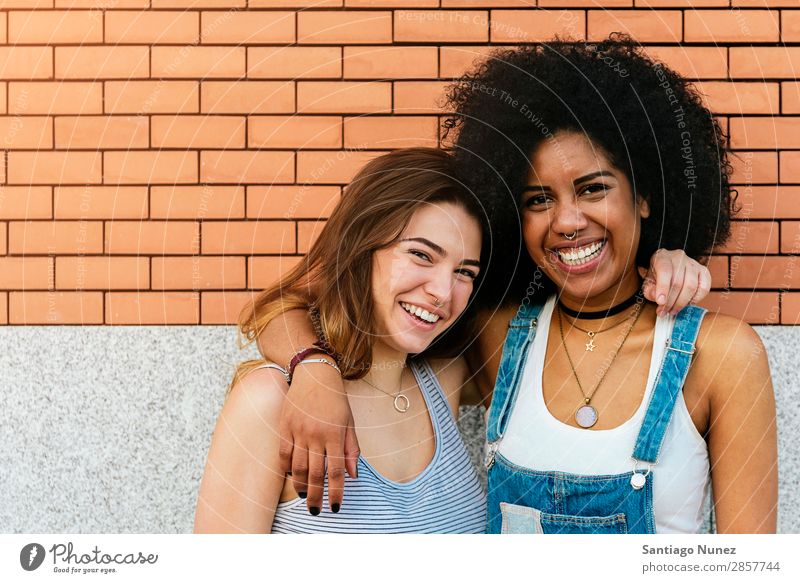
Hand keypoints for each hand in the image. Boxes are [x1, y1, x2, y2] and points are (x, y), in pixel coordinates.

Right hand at [277, 363, 359, 514]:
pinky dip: (286, 468)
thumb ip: (351, 449)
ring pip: (297, 468)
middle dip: (316, 496)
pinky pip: (283, 454)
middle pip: (315, 474)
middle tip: (315, 511)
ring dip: (300, 486)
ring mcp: (298, 431)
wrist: (314, 374)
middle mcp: (316, 435)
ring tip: (303, 496)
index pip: (336, 471)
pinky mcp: (284, 426)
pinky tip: (291, 476)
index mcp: (335, 435)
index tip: (335, 507)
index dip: (336, 492)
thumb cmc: (335, 399)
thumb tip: (353, 475)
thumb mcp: (349, 422)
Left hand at [640, 249, 710, 316]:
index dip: (663, 288)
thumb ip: (650, 290)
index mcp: (662, 257)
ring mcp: (693, 263)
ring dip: (682, 302)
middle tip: (664, 312)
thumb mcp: (648, 282)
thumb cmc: (657, 276)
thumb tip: (658, 298)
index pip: (665, 271)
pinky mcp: (703, 271)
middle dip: (670, 301)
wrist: (668, 267)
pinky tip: (687, 304)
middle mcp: (679, 257)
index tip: (660, 302)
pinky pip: (704, 288)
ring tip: (673, 310)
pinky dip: (696, 299)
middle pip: (678, 282)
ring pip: (691, 286)